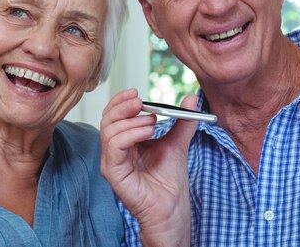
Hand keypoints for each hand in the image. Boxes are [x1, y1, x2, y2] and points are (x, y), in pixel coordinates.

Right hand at [100, 89, 197, 246]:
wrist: (172, 207)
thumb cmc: (169, 181)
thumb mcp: (177, 142)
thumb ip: (182, 121)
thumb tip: (192, 98)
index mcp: (126, 141)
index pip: (114, 115)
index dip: (122, 101)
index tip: (136, 92)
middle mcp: (115, 151)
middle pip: (107, 119)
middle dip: (122, 106)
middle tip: (140, 101)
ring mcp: (112, 162)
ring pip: (109, 131)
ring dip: (131, 121)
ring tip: (153, 122)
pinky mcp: (113, 172)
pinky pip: (114, 146)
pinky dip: (130, 134)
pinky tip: (148, 132)